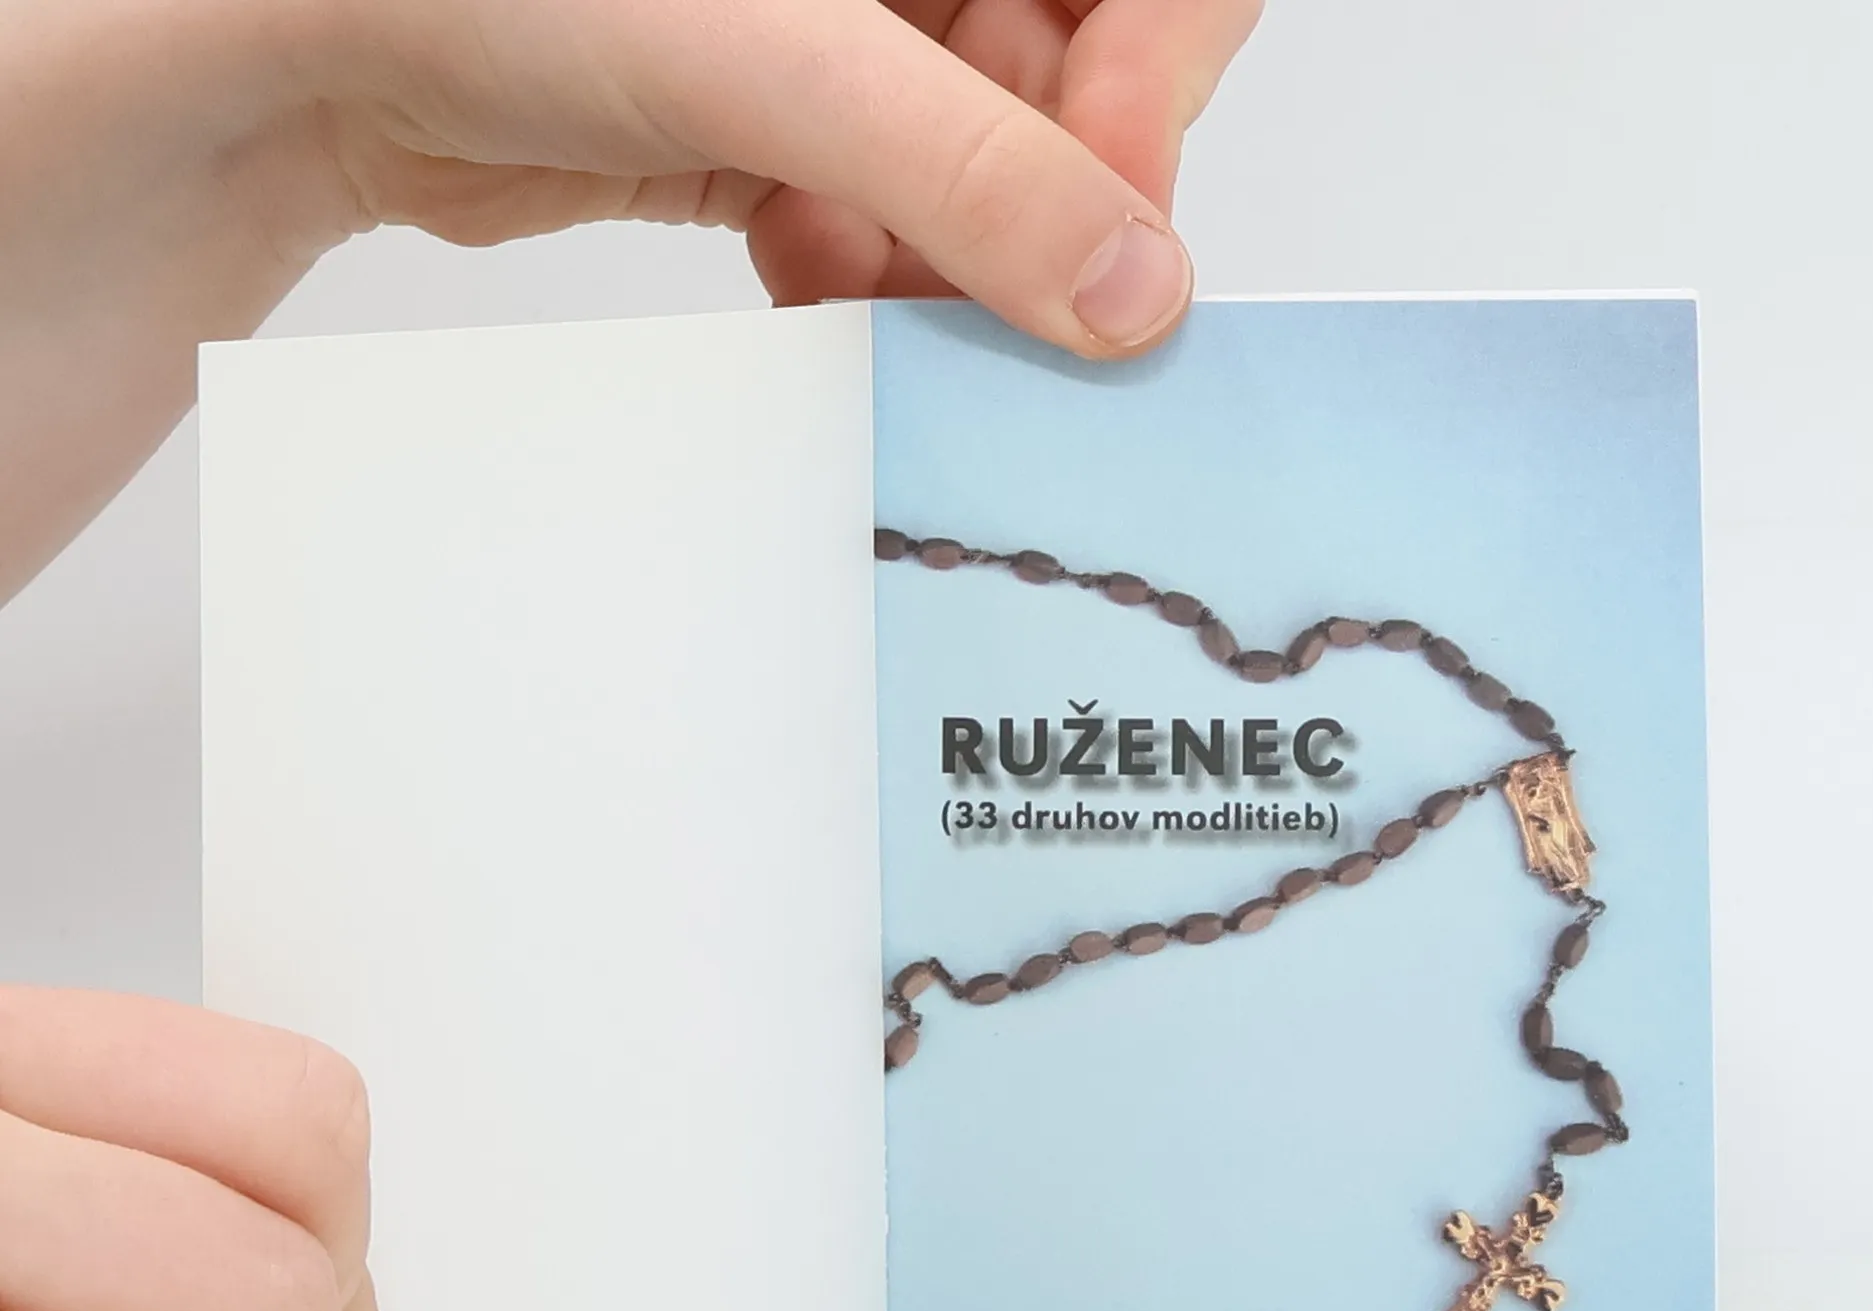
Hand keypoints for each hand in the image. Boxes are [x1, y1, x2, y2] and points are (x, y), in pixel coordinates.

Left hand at [298, 0, 1262, 350]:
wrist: (311, 44)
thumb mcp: (775, 55)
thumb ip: (968, 168)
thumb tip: (1131, 288)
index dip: (1156, 88)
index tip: (1110, 222)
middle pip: (1074, 85)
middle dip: (1029, 210)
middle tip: (1001, 310)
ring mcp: (852, 32)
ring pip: (978, 173)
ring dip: (939, 262)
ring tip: (873, 295)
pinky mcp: (788, 121)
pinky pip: (887, 216)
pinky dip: (864, 273)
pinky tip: (812, 284)